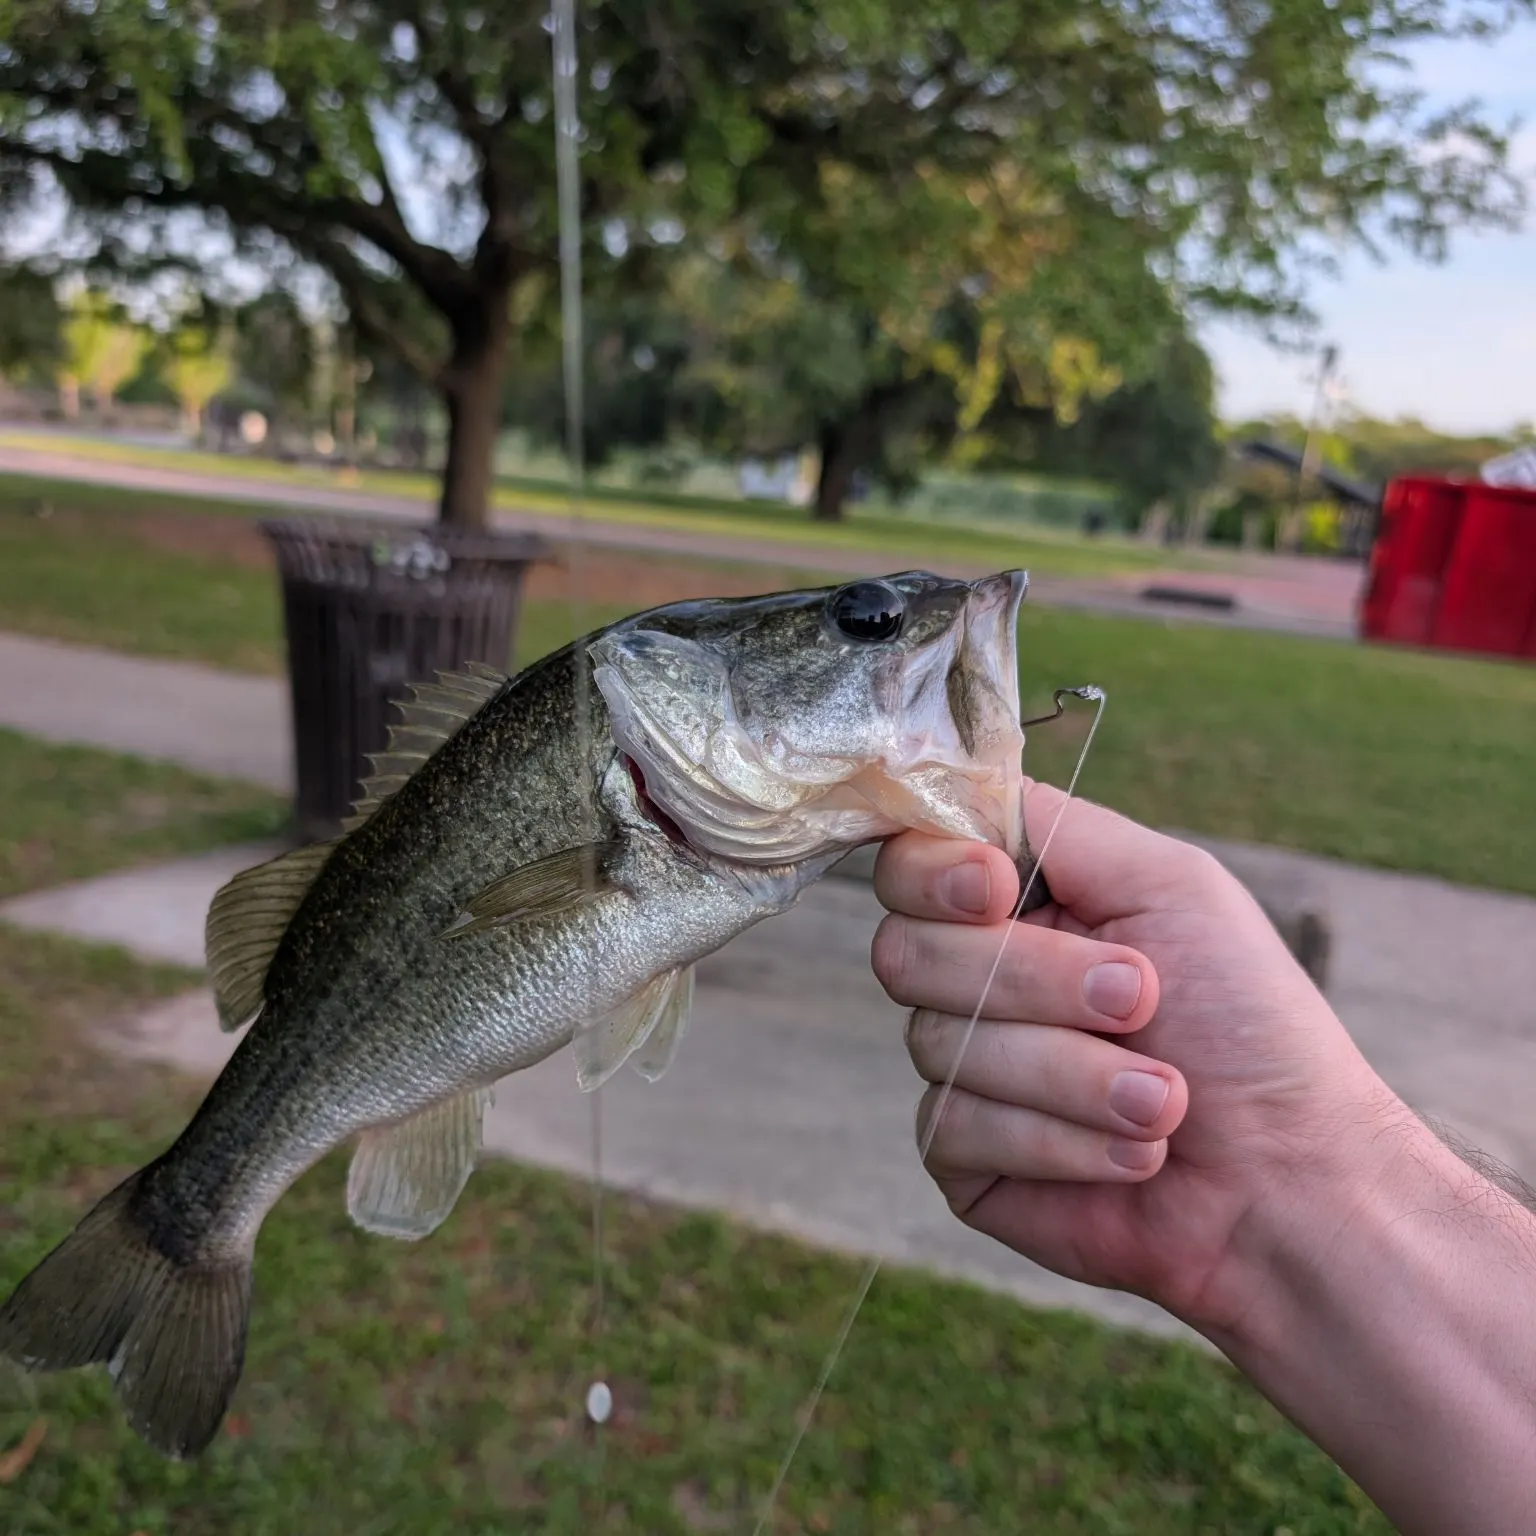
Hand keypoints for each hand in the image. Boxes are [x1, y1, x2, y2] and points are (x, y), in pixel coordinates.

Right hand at [870, 780, 1405, 1329]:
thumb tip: (958, 785)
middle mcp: (973, 979)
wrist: (1290, 1178)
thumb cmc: (1248, 1023)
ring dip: (1073, 1072)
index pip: (908, 864)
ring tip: (1163, 1099)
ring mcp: (961, 1069)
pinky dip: (1060, 1140)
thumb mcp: (1170, 885)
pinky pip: (954, 1127)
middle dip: (1035, 979)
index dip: (933, 876)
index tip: (997, 892)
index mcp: (1016, 904)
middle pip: (907, 952)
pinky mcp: (962, 1157)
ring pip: (940, 1043)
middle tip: (1141, 1000)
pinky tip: (1132, 1154)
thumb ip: (1056, 825)